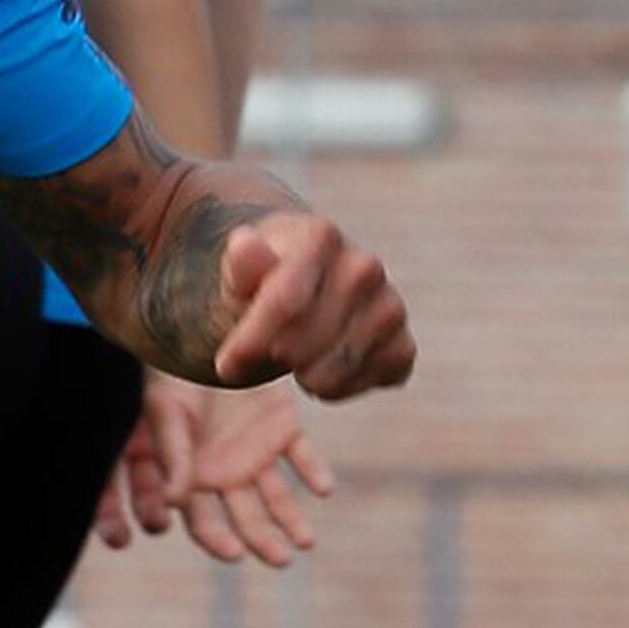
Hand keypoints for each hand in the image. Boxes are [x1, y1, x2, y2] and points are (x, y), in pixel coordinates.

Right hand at [99, 376, 334, 564]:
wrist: (203, 330)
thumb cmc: (171, 373)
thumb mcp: (166, 412)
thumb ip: (173, 456)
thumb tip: (173, 504)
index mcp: (192, 476)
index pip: (203, 522)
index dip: (216, 540)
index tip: (234, 554)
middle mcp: (225, 472)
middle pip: (246, 518)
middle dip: (262, 541)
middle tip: (282, 559)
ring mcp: (256, 452)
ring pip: (276, 496)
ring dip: (292, 520)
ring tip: (306, 541)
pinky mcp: (283, 428)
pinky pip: (302, 456)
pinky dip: (314, 471)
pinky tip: (324, 488)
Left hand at [207, 213, 411, 400]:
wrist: (300, 292)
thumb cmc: (260, 284)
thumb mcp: (237, 273)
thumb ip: (240, 265)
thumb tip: (245, 246)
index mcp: (321, 237)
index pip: (283, 302)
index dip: (250, 342)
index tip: (225, 366)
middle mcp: (365, 266)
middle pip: (303, 345)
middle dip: (273, 358)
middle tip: (265, 352)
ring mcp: (390, 305)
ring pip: (333, 372)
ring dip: (304, 377)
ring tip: (294, 358)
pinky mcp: (403, 345)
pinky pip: (365, 385)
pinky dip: (338, 390)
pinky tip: (324, 367)